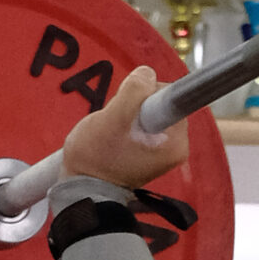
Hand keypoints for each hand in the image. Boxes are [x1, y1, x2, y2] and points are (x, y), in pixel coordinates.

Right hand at [59, 64, 189, 191]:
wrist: (82, 186)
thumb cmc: (95, 158)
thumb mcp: (113, 117)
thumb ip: (134, 90)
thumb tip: (148, 73)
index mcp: (176, 144)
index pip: (169, 96)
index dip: (142, 94)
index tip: (126, 109)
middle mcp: (176, 147)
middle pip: (159, 101)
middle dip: (134, 104)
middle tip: (115, 122)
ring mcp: (163, 149)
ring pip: (148, 109)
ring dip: (127, 112)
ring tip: (112, 131)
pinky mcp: (150, 148)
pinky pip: (142, 120)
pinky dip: (126, 121)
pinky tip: (115, 134)